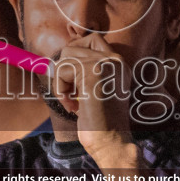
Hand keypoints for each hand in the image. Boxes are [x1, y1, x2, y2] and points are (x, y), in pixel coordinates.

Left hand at [51, 33, 136, 159]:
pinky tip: (72, 106)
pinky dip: (60, 90)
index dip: (74, 52)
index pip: (92, 39)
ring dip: (61, 82)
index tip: (69, 76)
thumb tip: (61, 57)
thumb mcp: (95, 90)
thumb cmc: (100, 121)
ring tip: (72, 101)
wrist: (111, 141)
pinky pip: (62, 71)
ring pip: (65, 57)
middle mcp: (115, 60)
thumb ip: (86, 72)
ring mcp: (105, 64)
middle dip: (64, 70)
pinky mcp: (93, 73)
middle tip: (71, 94)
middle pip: (73, 47)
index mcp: (118, 64)